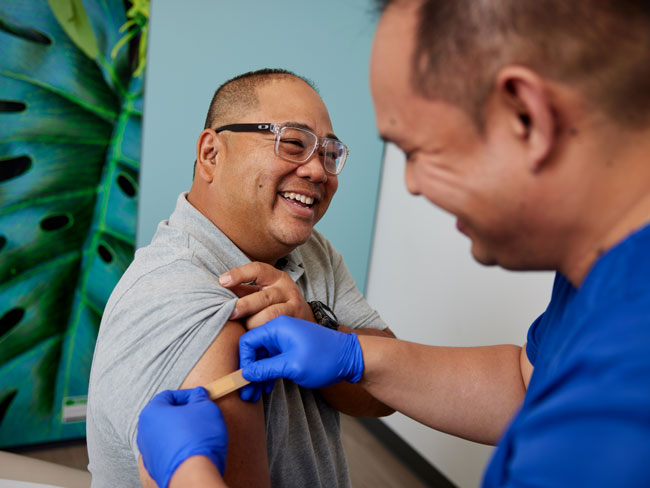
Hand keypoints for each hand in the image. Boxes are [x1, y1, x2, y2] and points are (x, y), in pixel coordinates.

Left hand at [137, 387, 227, 487]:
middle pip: (166, 415)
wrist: (193, 475)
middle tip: (201, 415)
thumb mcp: (205, 407)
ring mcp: (147, 452)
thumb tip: (198, 395)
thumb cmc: (197, 438)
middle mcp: (144, 432)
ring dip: (182, 430)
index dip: (188, 395)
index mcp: (151, 412)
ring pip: (167, 433)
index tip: (201, 399)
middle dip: (184, 413)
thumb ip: (200, 396)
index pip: (169, 395)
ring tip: (200, 433)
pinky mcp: (155, 467)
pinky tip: (193, 449)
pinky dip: (179, 447)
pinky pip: (168, 450)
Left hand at [219, 262, 313, 328]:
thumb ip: (242, 291)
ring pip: (271, 315)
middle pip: (264, 297)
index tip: (223, 281)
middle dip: (245, 306)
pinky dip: (265, 334)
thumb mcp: (261, 292)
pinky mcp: (297, 322)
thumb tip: (215, 290)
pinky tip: (255, 338)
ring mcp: (294, 306)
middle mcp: (286, 289)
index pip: (258, 269)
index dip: (240, 274)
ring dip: (254, 323)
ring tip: (245, 329)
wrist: (303, 318)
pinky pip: (278, 328)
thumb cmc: (274, 303)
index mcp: (275, 277)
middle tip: (231, 313)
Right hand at [238, 315, 363, 393]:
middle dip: (249, 372)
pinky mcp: (291, 349)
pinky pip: (273, 359)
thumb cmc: (324, 359)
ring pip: (263, 357)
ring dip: (258, 375)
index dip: (244, 362)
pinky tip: (267, 387)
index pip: (248, 341)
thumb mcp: (292, 366)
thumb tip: (245, 374)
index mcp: (277, 327)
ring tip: (256, 395)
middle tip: (247, 395)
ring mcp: (285, 339)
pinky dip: (268, 373)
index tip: (245, 381)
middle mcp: (279, 330)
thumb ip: (266, 369)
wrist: (351, 359)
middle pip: (254, 350)